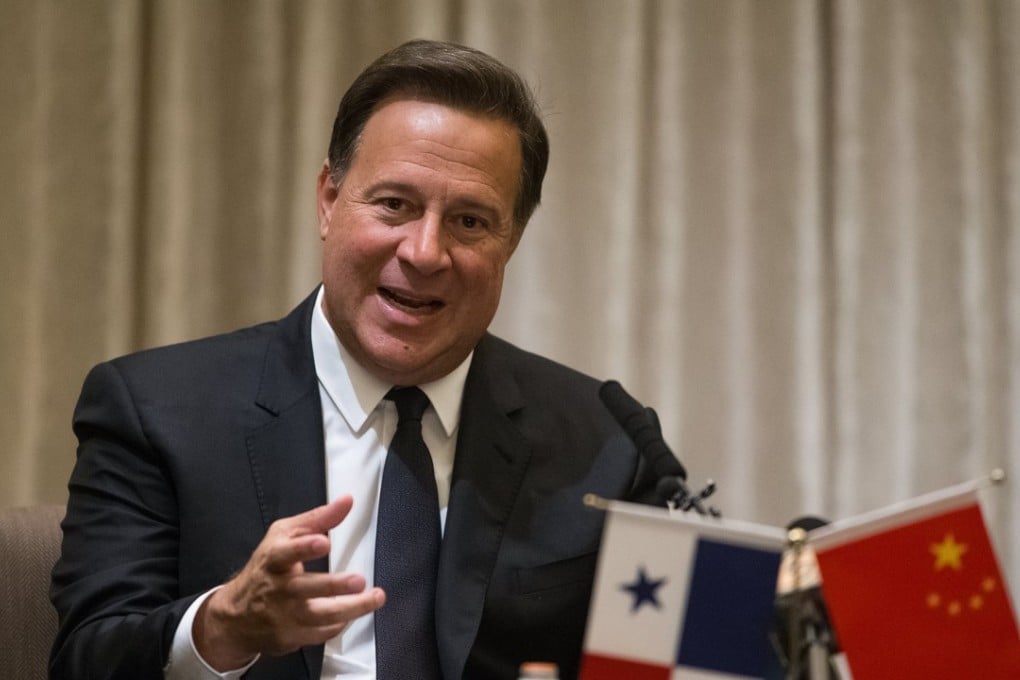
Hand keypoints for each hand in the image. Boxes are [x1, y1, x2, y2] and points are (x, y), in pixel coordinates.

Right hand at [193, 496, 384, 669]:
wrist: (237, 616)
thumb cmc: (267, 568)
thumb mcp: (284, 535)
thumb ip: (317, 519)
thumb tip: (347, 501)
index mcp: (274, 559)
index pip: (287, 552)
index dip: (304, 547)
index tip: (323, 542)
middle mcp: (278, 589)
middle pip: (307, 588)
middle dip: (334, 585)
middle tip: (359, 581)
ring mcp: (284, 616)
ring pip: (321, 615)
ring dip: (352, 608)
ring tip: (375, 597)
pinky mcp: (291, 637)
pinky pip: (322, 633)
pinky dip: (341, 623)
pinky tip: (356, 613)